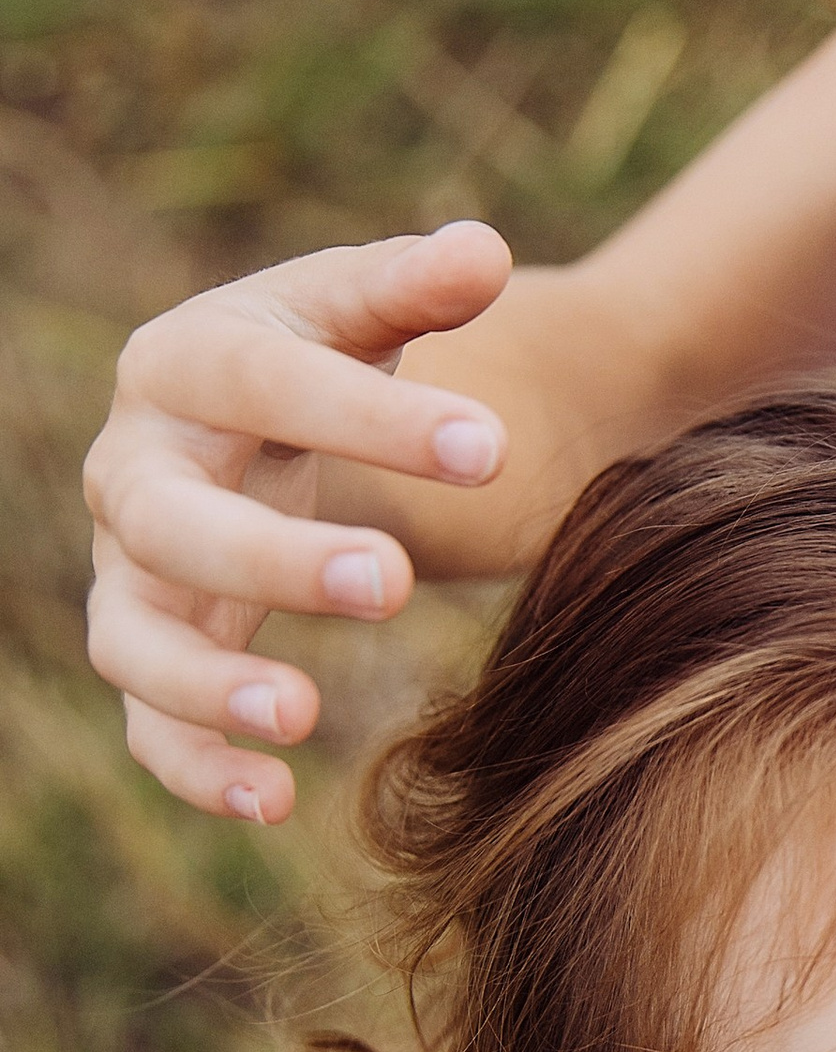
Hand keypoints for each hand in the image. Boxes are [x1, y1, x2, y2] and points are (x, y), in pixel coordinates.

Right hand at [84, 222, 514, 822]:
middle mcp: (133, 469)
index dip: (372, 419)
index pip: (266, 385)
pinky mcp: (149, 648)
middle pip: (176, 521)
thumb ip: (417, 284)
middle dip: (275, 556)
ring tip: (303, 713)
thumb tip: (482, 250)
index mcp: (183, 363)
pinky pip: (146, 723)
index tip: (491, 448)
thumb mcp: (362, 313)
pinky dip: (195, 767)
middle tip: (391, 582)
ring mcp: (129, 570)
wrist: (254, 420)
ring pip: (134, 638)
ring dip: (205, 684)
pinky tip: (274, 801)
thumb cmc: (317, 359)